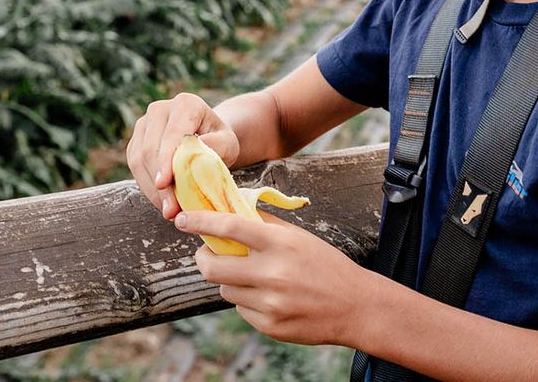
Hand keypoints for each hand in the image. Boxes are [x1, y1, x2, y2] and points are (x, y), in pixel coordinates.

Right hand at [125, 92, 240, 219]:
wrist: (208, 136)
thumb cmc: (220, 140)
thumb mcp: (228, 143)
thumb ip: (215, 146)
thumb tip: (191, 155)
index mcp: (186, 104)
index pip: (172, 134)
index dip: (166, 160)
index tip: (164, 184)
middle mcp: (160, 109)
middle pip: (151, 149)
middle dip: (160, 183)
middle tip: (171, 210)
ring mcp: (144, 124)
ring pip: (138, 160)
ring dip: (152, 190)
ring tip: (168, 211)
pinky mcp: (135, 141)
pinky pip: (134, 167)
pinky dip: (147, 187)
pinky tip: (161, 202)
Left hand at [176, 209, 368, 346]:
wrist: (354, 305)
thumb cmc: (325, 264)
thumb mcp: (298, 238)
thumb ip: (264, 226)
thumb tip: (230, 210)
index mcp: (280, 244)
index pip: (230, 227)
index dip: (201, 221)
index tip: (182, 218)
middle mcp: (272, 274)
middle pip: (212, 268)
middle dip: (203, 258)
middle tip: (207, 253)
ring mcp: (269, 304)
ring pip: (225, 290)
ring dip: (230, 281)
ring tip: (253, 276)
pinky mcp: (269, 326)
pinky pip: (241, 309)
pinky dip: (247, 300)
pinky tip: (270, 297)